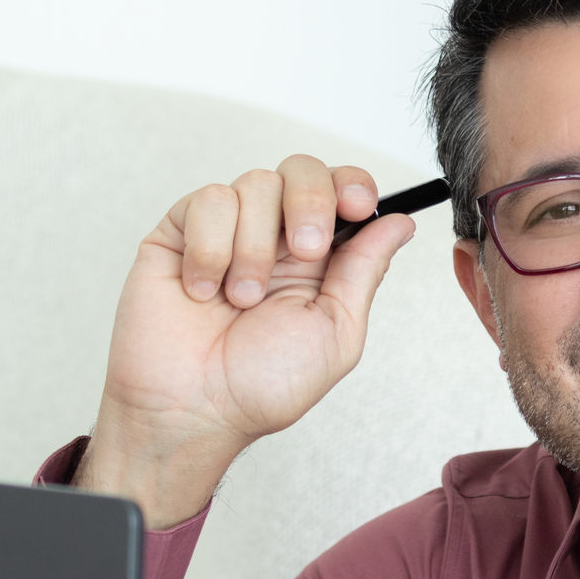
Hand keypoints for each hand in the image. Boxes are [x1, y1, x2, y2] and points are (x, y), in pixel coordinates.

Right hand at [76, 155, 414, 526]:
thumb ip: (364, 271)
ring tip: (242, 299)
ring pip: (255, 183)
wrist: (193, 409)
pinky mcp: (180, 231)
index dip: (353, 186)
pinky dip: (211, 248)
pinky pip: (206, 201)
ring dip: (254, 247)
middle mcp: (274, 238)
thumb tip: (399, 224)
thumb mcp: (336, 332)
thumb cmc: (262, 387)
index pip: (342, 192)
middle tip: (303, 251)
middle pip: (302, 170)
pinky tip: (204, 290)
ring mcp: (227, 231)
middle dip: (310, 203)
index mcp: (319, 260)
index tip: (359, 206)